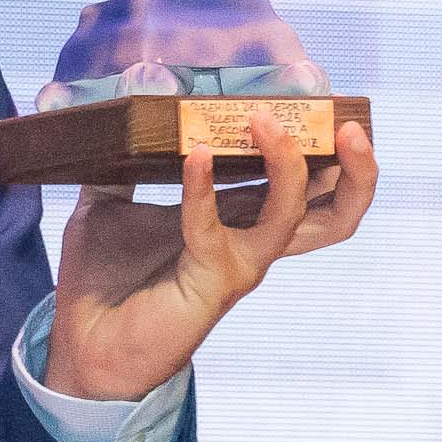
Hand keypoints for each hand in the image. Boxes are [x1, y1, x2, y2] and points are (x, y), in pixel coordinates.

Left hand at [45, 108, 380, 400]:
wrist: (84, 343)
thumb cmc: (106, 278)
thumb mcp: (111, 203)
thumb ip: (121, 161)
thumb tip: (112, 111)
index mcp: (243, 217)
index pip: (312, 181)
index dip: (328, 146)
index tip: (320, 98)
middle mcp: (254, 241)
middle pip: (337, 212)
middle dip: (357, 171)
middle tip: (347, 128)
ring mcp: (240, 263)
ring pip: (296, 219)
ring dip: (289, 167)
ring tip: (269, 123)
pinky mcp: (212, 282)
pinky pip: (215, 228)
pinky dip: (203, 188)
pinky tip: (194, 154)